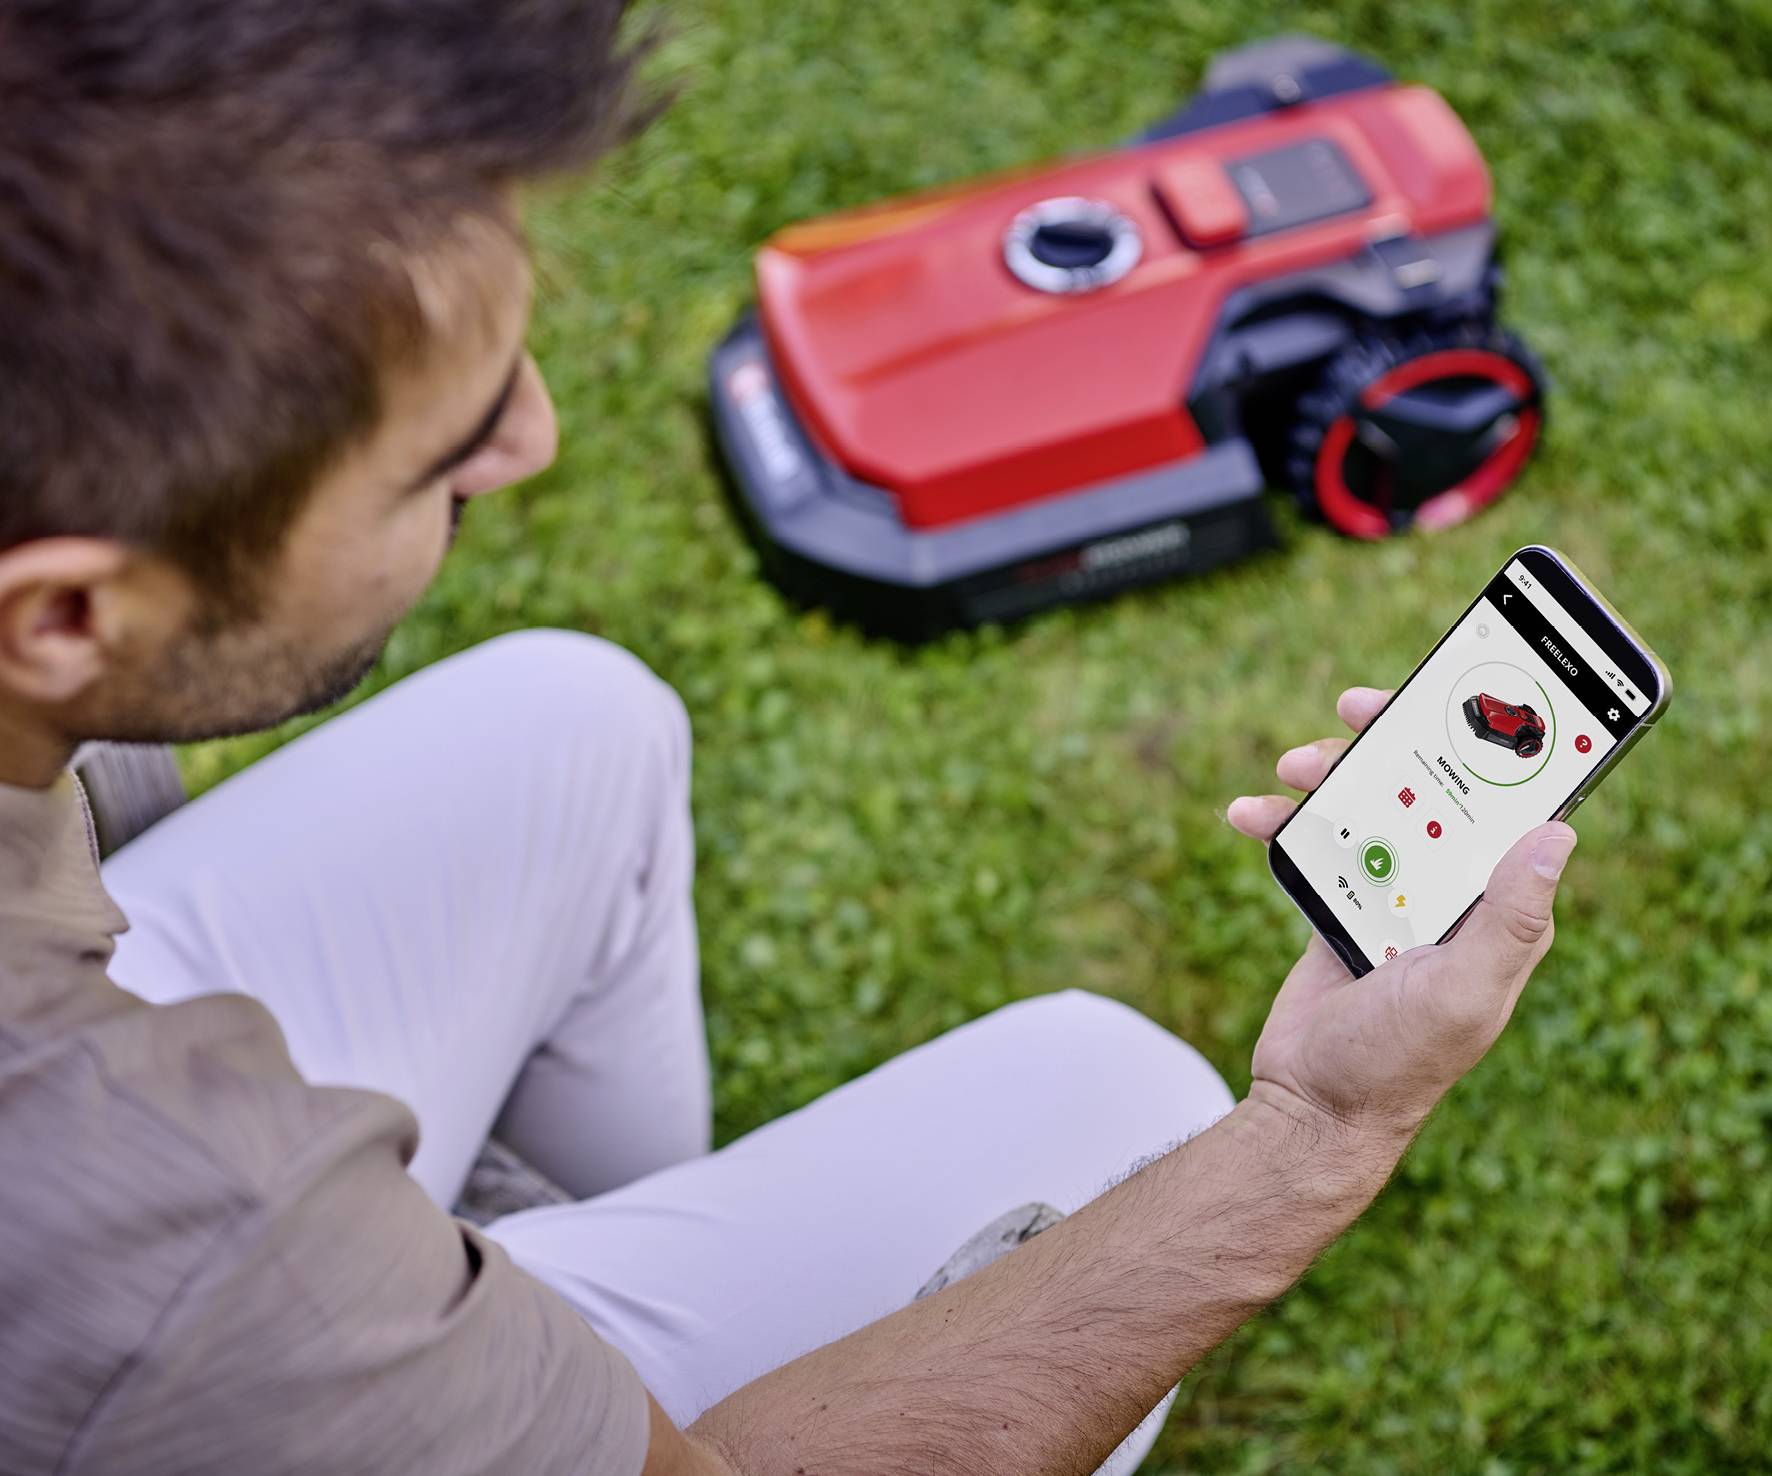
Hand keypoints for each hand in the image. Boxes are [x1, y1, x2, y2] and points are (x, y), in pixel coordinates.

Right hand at [1227, 687, 1576, 1140]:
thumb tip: (1559, 834)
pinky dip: (1283, 823)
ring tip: (1289, 769)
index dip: (1484, 748)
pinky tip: (1249, 814)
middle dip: (1390, 745)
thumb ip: (1509, 918)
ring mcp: (1395, 897)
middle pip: (1428, 792)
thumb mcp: (1464, 990)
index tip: (1449, 704)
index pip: (1505, 808)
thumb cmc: (1398, 1061)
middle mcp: (1452, 894)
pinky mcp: (1344, 906)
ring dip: (1328, 778)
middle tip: (1352, 712)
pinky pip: (1319, 844)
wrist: (1314, 1107)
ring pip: (1367, 808)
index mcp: (1498, 908)